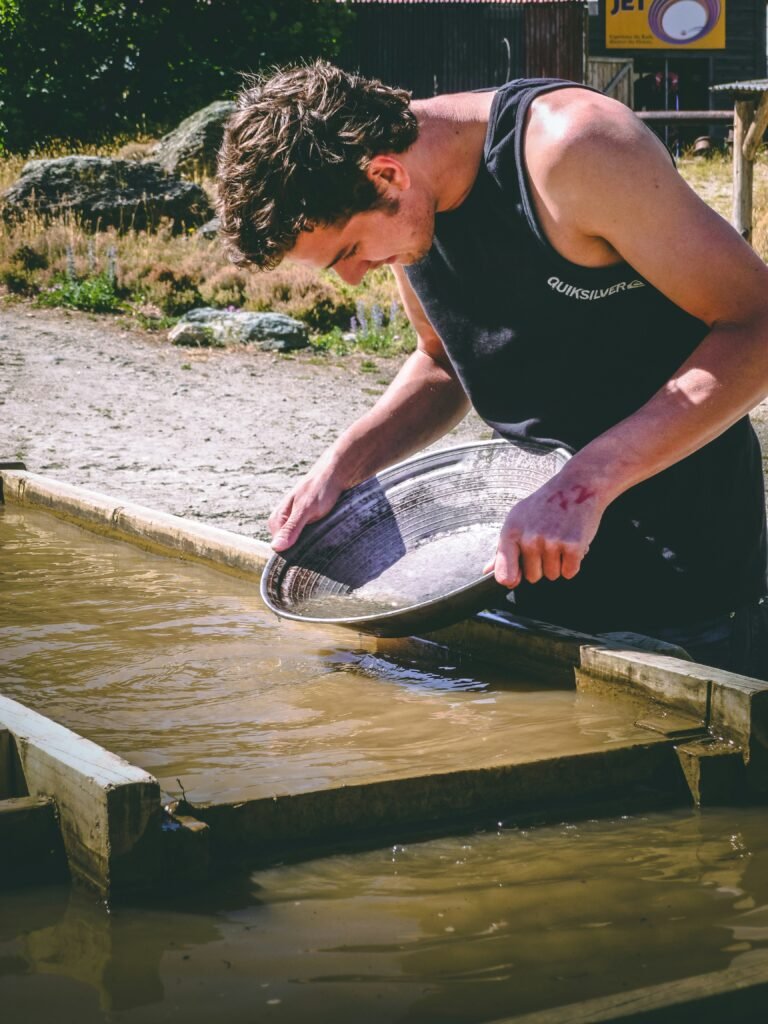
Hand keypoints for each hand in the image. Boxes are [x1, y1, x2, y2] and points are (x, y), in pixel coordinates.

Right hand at [268, 462, 345, 551]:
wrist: (337, 473)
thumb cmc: (320, 488)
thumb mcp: (306, 510)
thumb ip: (292, 528)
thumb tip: (276, 547)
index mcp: (277, 519)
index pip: (280, 549)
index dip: (294, 554)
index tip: (308, 552)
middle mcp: (284, 522)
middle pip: (290, 547)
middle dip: (304, 548)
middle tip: (319, 540)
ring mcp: (295, 522)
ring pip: (301, 543)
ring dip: (313, 542)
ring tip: (324, 535)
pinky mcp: (307, 521)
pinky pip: (310, 537)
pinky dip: (318, 537)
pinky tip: (326, 533)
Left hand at [482, 476, 605, 587]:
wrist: (576, 485)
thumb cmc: (545, 504)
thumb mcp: (518, 520)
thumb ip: (503, 549)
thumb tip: (487, 571)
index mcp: (511, 532)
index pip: (503, 573)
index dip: (511, 579)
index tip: (516, 578)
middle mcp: (529, 538)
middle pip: (532, 577)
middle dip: (541, 565)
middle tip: (547, 543)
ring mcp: (551, 541)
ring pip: (552, 575)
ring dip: (558, 563)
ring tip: (560, 539)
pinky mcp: (573, 545)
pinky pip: (569, 572)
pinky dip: (573, 563)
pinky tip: (571, 544)